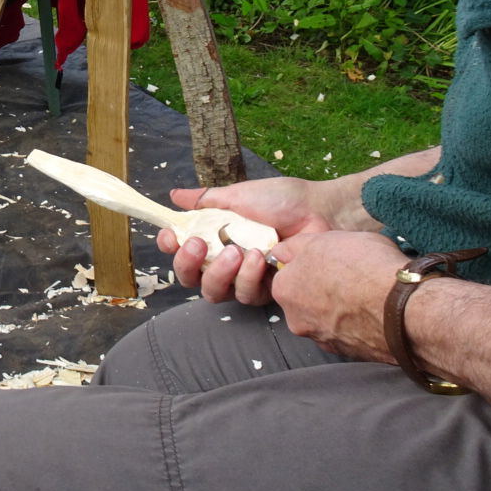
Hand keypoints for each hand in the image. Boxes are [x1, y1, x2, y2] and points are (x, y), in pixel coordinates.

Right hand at [157, 174, 338, 301]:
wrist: (319, 211)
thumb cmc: (281, 200)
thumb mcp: (237, 195)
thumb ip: (205, 200)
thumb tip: (174, 195)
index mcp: (214, 237)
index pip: (182, 250)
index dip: (172, 248)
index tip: (171, 236)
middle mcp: (224, 260)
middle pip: (191, 278)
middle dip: (188, 264)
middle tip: (198, 245)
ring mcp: (244, 277)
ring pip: (215, 292)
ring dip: (220, 272)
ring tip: (237, 251)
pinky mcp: (266, 289)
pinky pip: (246, 294)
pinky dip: (248, 276)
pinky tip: (259, 257)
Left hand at [269, 231, 408, 361]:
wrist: (405, 308)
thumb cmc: (365, 267)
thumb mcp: (325, 239)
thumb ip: (296, 247)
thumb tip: (281, 252)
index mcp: (285, 290)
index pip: (289, 274)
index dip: (311, 263)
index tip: (331, 261)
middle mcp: (297, 320)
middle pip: (306, 298)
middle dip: (324, 289)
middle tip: (351, 277)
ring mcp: (324, 340)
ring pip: (328, 317)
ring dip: (342, 308)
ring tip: (367, 294)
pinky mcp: (350, 354)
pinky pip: (350, 333)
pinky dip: (358, 324)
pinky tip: (375, 312)